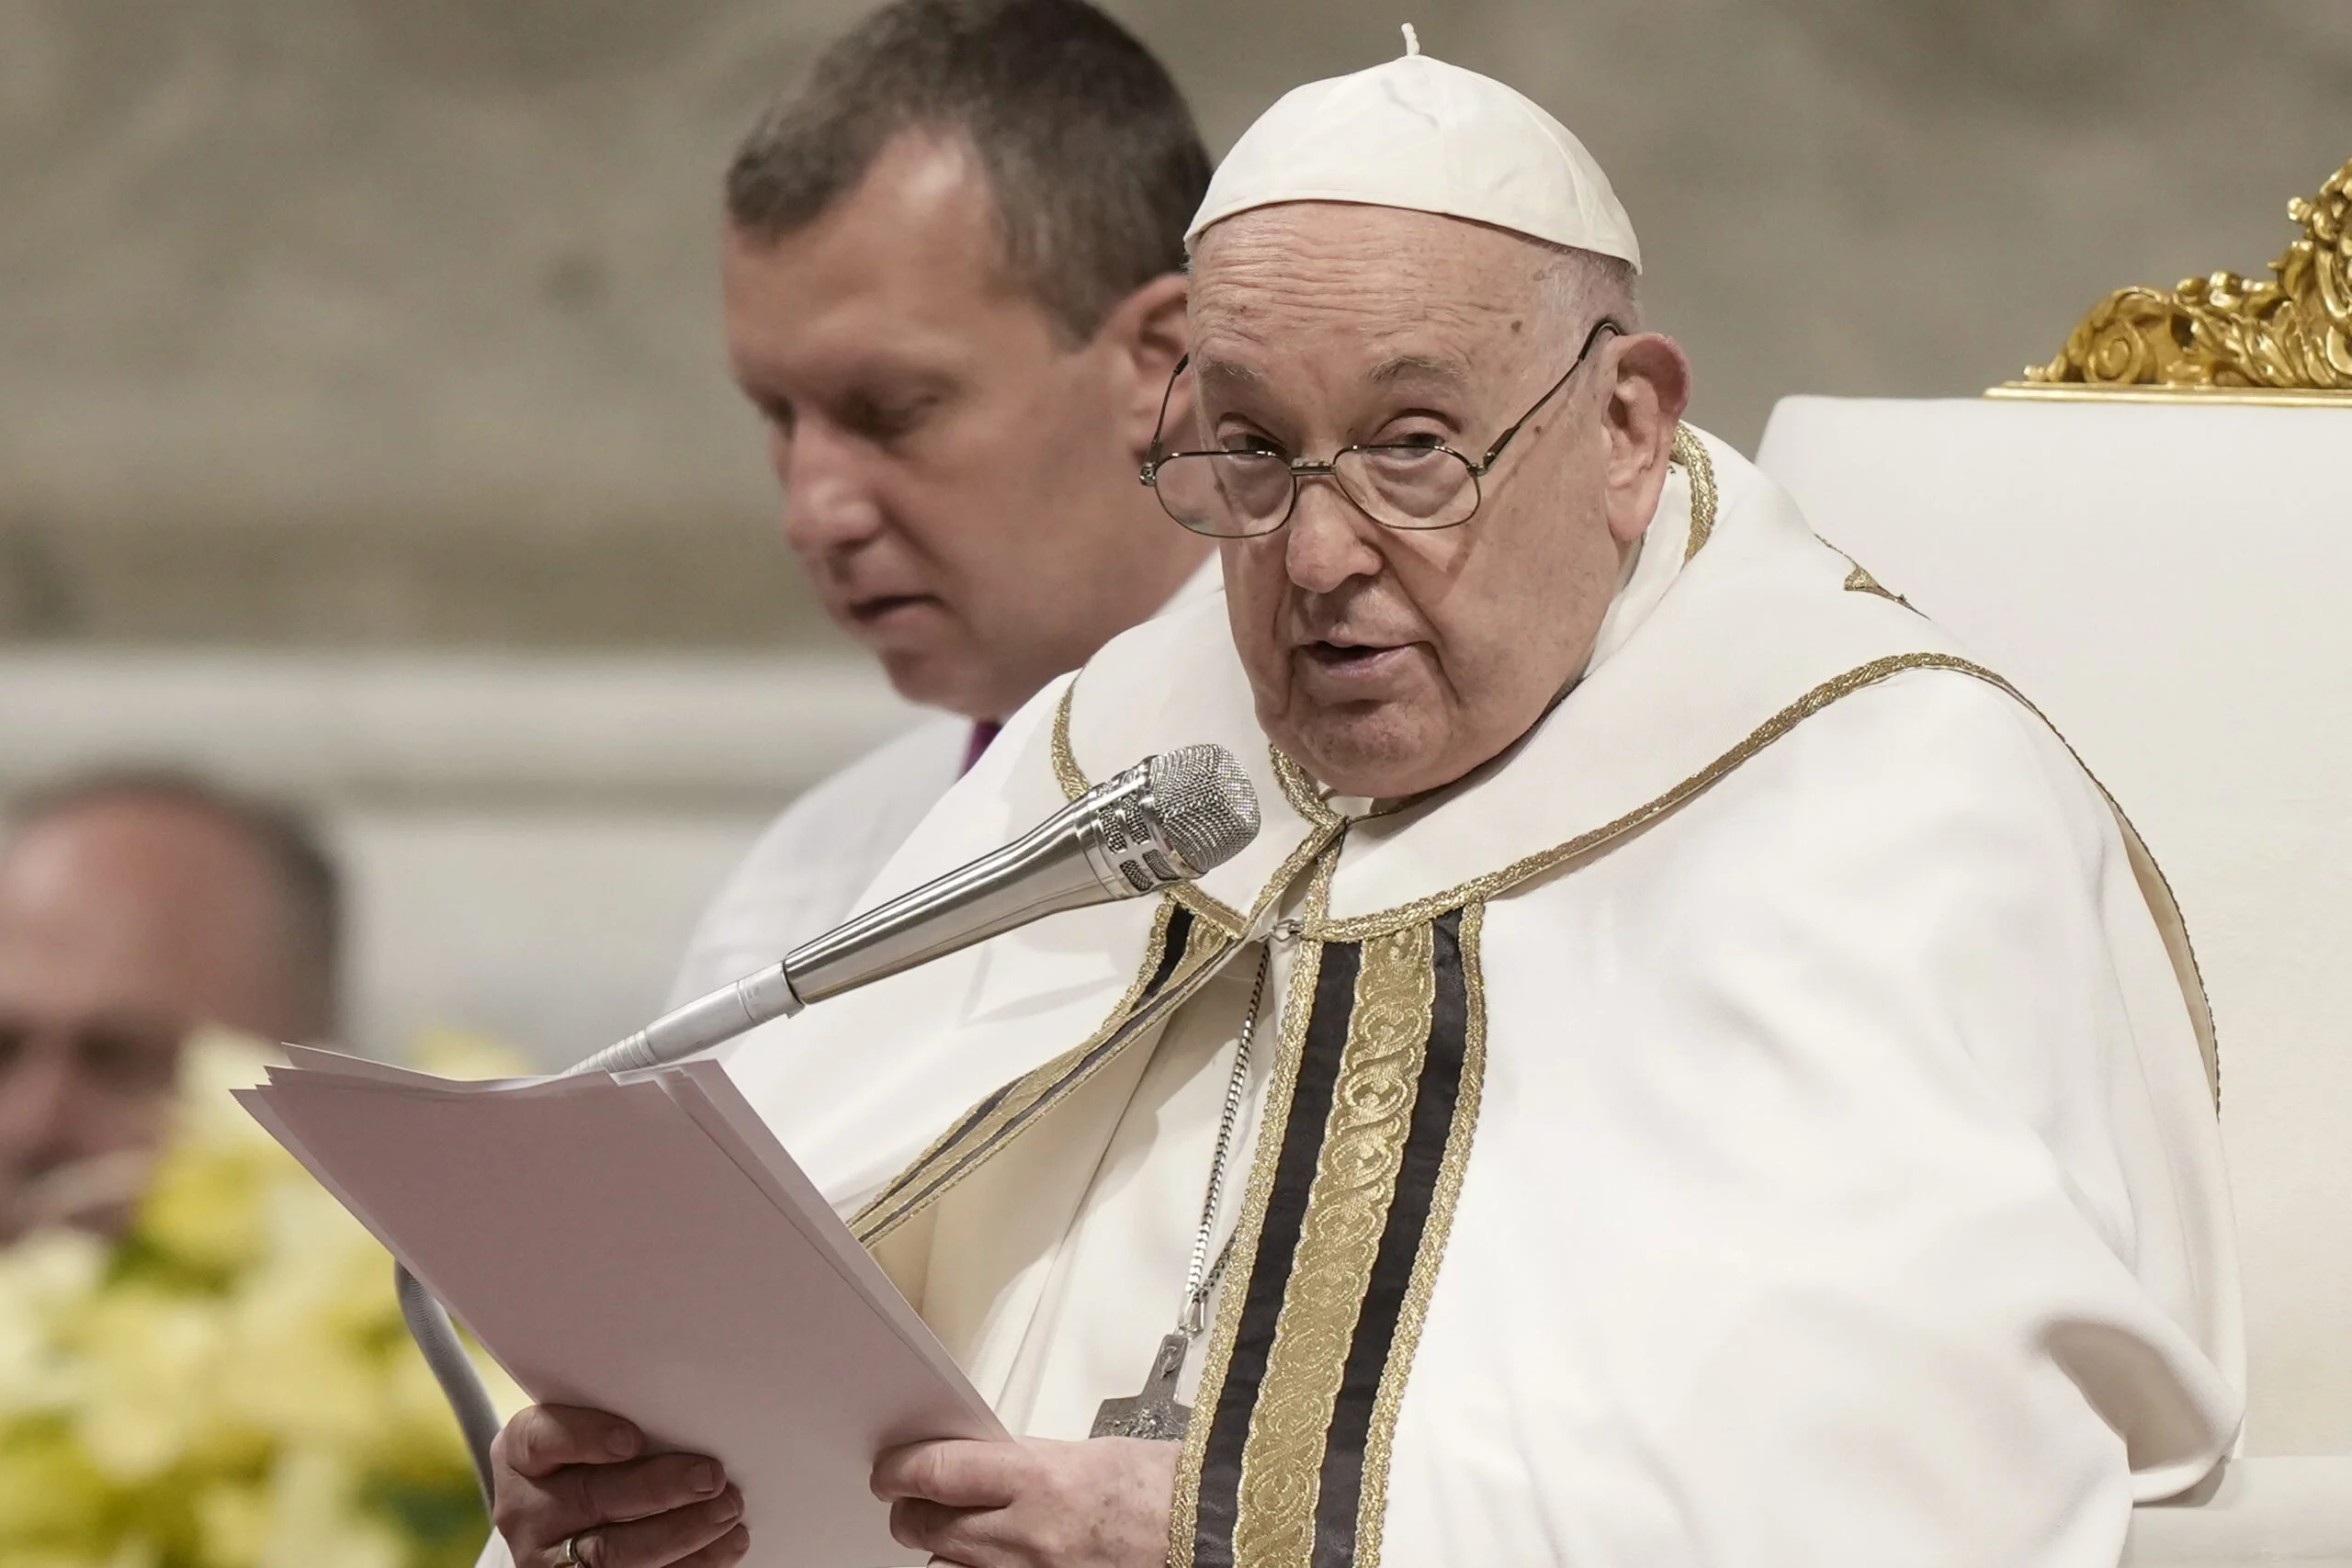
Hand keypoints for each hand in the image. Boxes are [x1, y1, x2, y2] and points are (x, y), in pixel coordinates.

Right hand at [490, 1403, 748, 1567]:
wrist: (566, 1521)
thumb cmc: (590, 1459)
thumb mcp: (589, 1431)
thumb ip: (624, 1418)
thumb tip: (695, 1416)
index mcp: (522, 1456)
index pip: (539, 1441)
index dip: (585, 1439)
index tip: (632, 1440)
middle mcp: (525, 1509)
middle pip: (590, 1498)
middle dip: (658, 1489)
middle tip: (710, 1477)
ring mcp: (549, 1557)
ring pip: (612, 1553)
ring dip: (681, 1532)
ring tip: (727, 1511)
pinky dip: (690, 1564)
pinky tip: (725, 1544)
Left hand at [872, 1436, 1177, 1567]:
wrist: (1210, 1529)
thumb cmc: (1165, 1489)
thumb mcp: (1088, 1453)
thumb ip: (1028, 1460)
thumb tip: (982, 1461)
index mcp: (1039, 1480)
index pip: (937, 1472)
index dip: (900, 1469)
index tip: (890, 1468)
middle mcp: (1028, 1537)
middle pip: (927, 1528)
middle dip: (912, 1511)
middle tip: (913, 1499)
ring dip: (942, 1551)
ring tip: (954, 1535)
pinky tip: (986, 1560)